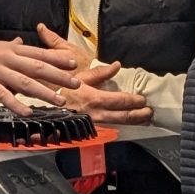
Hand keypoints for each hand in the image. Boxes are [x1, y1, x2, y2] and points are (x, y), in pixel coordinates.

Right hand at [0, 37, 78, 114]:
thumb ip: (9, 47)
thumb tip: (22, 42)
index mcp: (9, 49)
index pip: (39, 53)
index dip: (58, 58)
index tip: (75, 63)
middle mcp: (6, 57)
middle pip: (37, 67)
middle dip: (59, 76)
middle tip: (76, 84)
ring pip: (24, 82)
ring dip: (44, 92)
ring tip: (60, 101)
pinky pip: (2, 95)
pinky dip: (16, 104)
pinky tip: (27, 112)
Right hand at [35, 24, 151, 124]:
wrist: (44, 107)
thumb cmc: (60, 89)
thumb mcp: (79, 76)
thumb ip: (99, 72)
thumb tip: (116, 65)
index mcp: (95, 98)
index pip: (121, 100)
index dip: (134, 100)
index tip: (142, 99)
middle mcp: (96, 113)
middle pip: (124, 116)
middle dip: (139, 114)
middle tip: (150, 112)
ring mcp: (93, 123)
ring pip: (118, 124)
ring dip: (133, 122)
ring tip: (144, 119)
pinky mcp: (89, 128)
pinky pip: (108, 128)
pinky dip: (120, 126)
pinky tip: (126, 125)